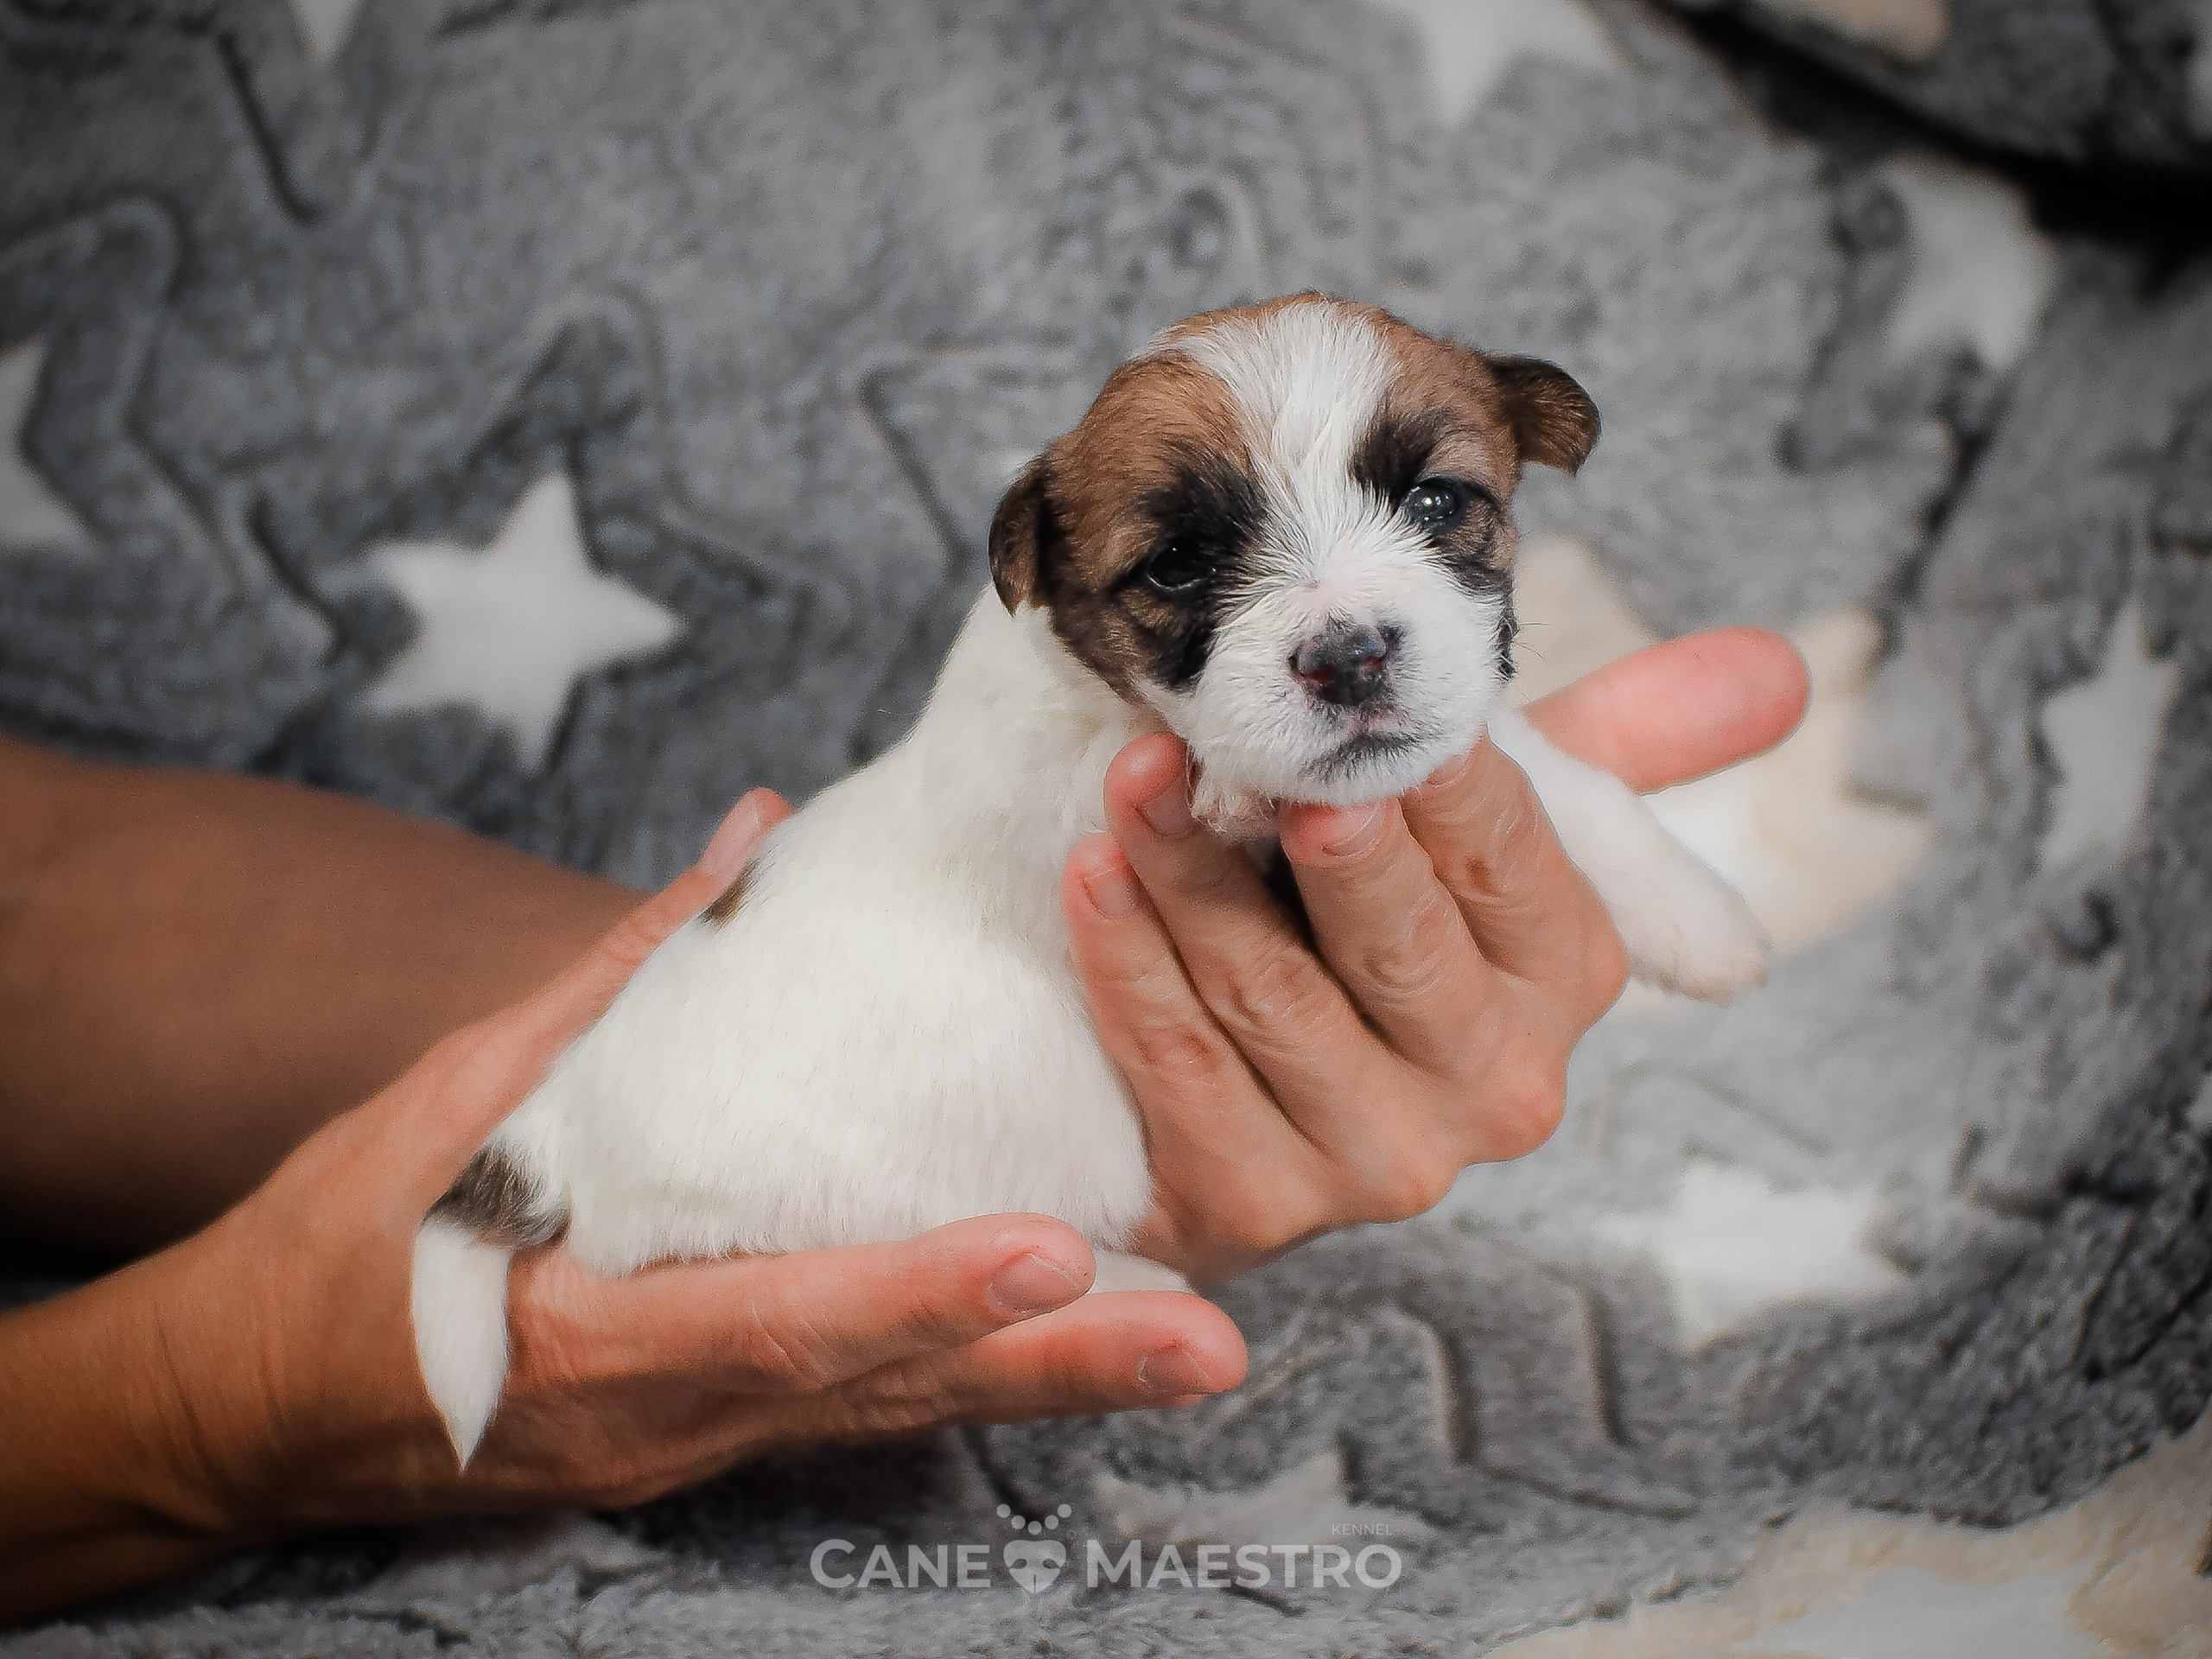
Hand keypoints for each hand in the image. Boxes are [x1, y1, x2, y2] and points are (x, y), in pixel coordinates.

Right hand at [0, 793, 1243, 1623]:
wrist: (256, 1407)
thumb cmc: (349, 1241)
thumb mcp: (460, 1095)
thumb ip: (618, 975)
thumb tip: (750, 840)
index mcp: (594, 1329)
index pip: (785, 1316)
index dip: (920, 1294)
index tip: (1051, 1253)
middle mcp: (672, 1413)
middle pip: (887, 1394)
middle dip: (1055, 1370)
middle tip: (1210, 1341)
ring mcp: (698, 1445)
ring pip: (899, 1418)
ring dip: (1050, 1387)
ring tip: (1195, 1348)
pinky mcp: (714, 1442)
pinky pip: (865, 1413)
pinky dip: (976, 1383)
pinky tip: (1081, 1348)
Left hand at [1062, 629, 1810, 1284]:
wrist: (1240, 1074)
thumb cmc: (1370, 912)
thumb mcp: (1495, 828)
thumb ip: (1621, 751)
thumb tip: (1788, 666)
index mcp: (1570, 976)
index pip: (1513, 856)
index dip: (1438, 778)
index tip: (1375, 702)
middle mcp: (1500, 1087)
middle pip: (1399, 938)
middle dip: (1317, 834)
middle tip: (1252, 748)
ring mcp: (1378, 1165)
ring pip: (1272, 995)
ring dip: (1187, 875)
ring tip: (1132, 776)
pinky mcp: (1252, 1210)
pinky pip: (1180, 1068)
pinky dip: (1128, 962)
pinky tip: (1090, 875)